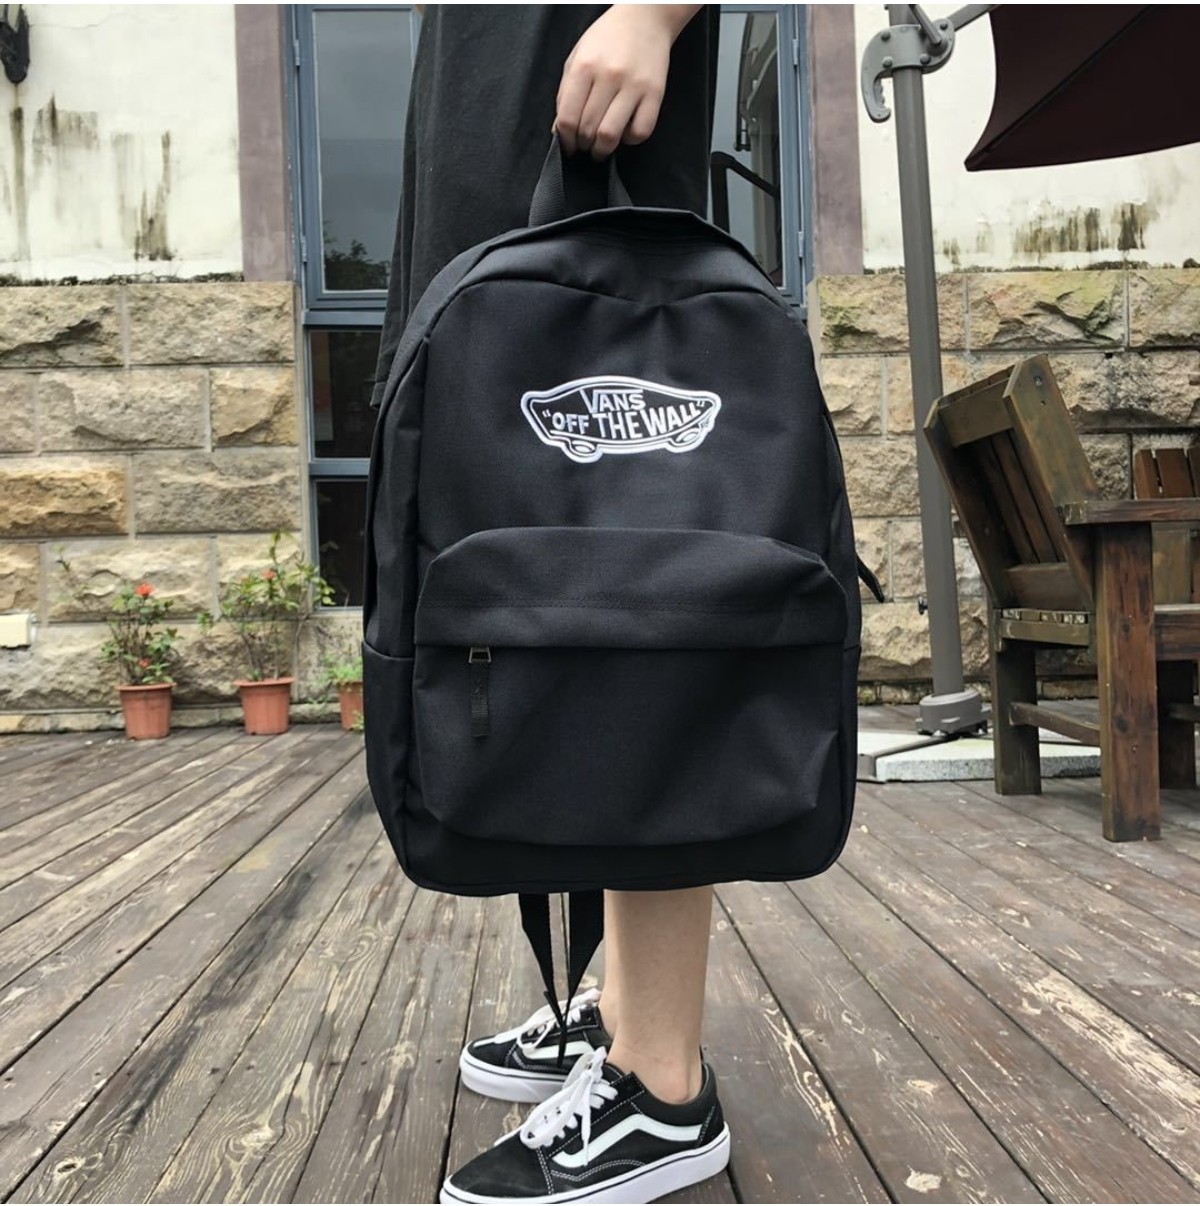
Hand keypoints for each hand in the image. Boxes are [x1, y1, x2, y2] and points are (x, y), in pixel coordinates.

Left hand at [556, 5, 700, 160]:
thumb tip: (559, 130)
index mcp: (585, 66)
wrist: (645, 18)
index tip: (568, 146)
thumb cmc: (608, 38)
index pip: (567, 118)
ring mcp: (634, 86)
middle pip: (588, 129)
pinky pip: (640, 132)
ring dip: (602, 149)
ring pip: (611, 135)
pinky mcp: (655, 94)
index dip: (565, 140)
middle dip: (582, 145)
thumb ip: (565, 93)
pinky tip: (624, 132)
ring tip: (600, 147)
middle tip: (584, 145)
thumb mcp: (577, 57)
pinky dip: (630, 140)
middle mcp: (609, 76)